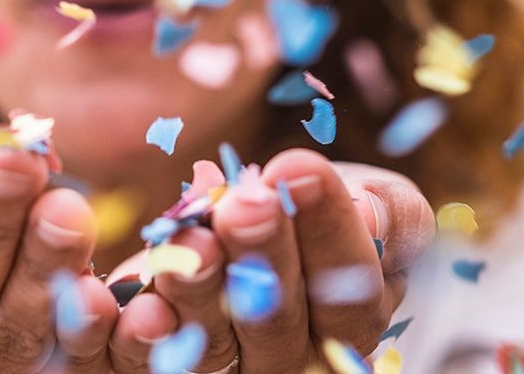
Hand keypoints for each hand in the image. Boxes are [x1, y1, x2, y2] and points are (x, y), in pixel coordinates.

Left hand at [106, 149, 434, 372]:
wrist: (249, 225)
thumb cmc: (318, 210)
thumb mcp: (372, 200)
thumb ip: (386, 211)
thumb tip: (370, 212)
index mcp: (355, 318)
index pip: (352, 289)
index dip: (329, 231)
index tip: (298, 170)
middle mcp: (295, 358)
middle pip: (279, 320)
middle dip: (262, 254)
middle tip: (244, 201)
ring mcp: (230, 371)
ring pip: (213, 345)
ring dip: (198, 288)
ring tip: (189, 236)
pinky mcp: (167, 366)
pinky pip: (148, 364)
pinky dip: (139, 335)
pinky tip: (137, 303)